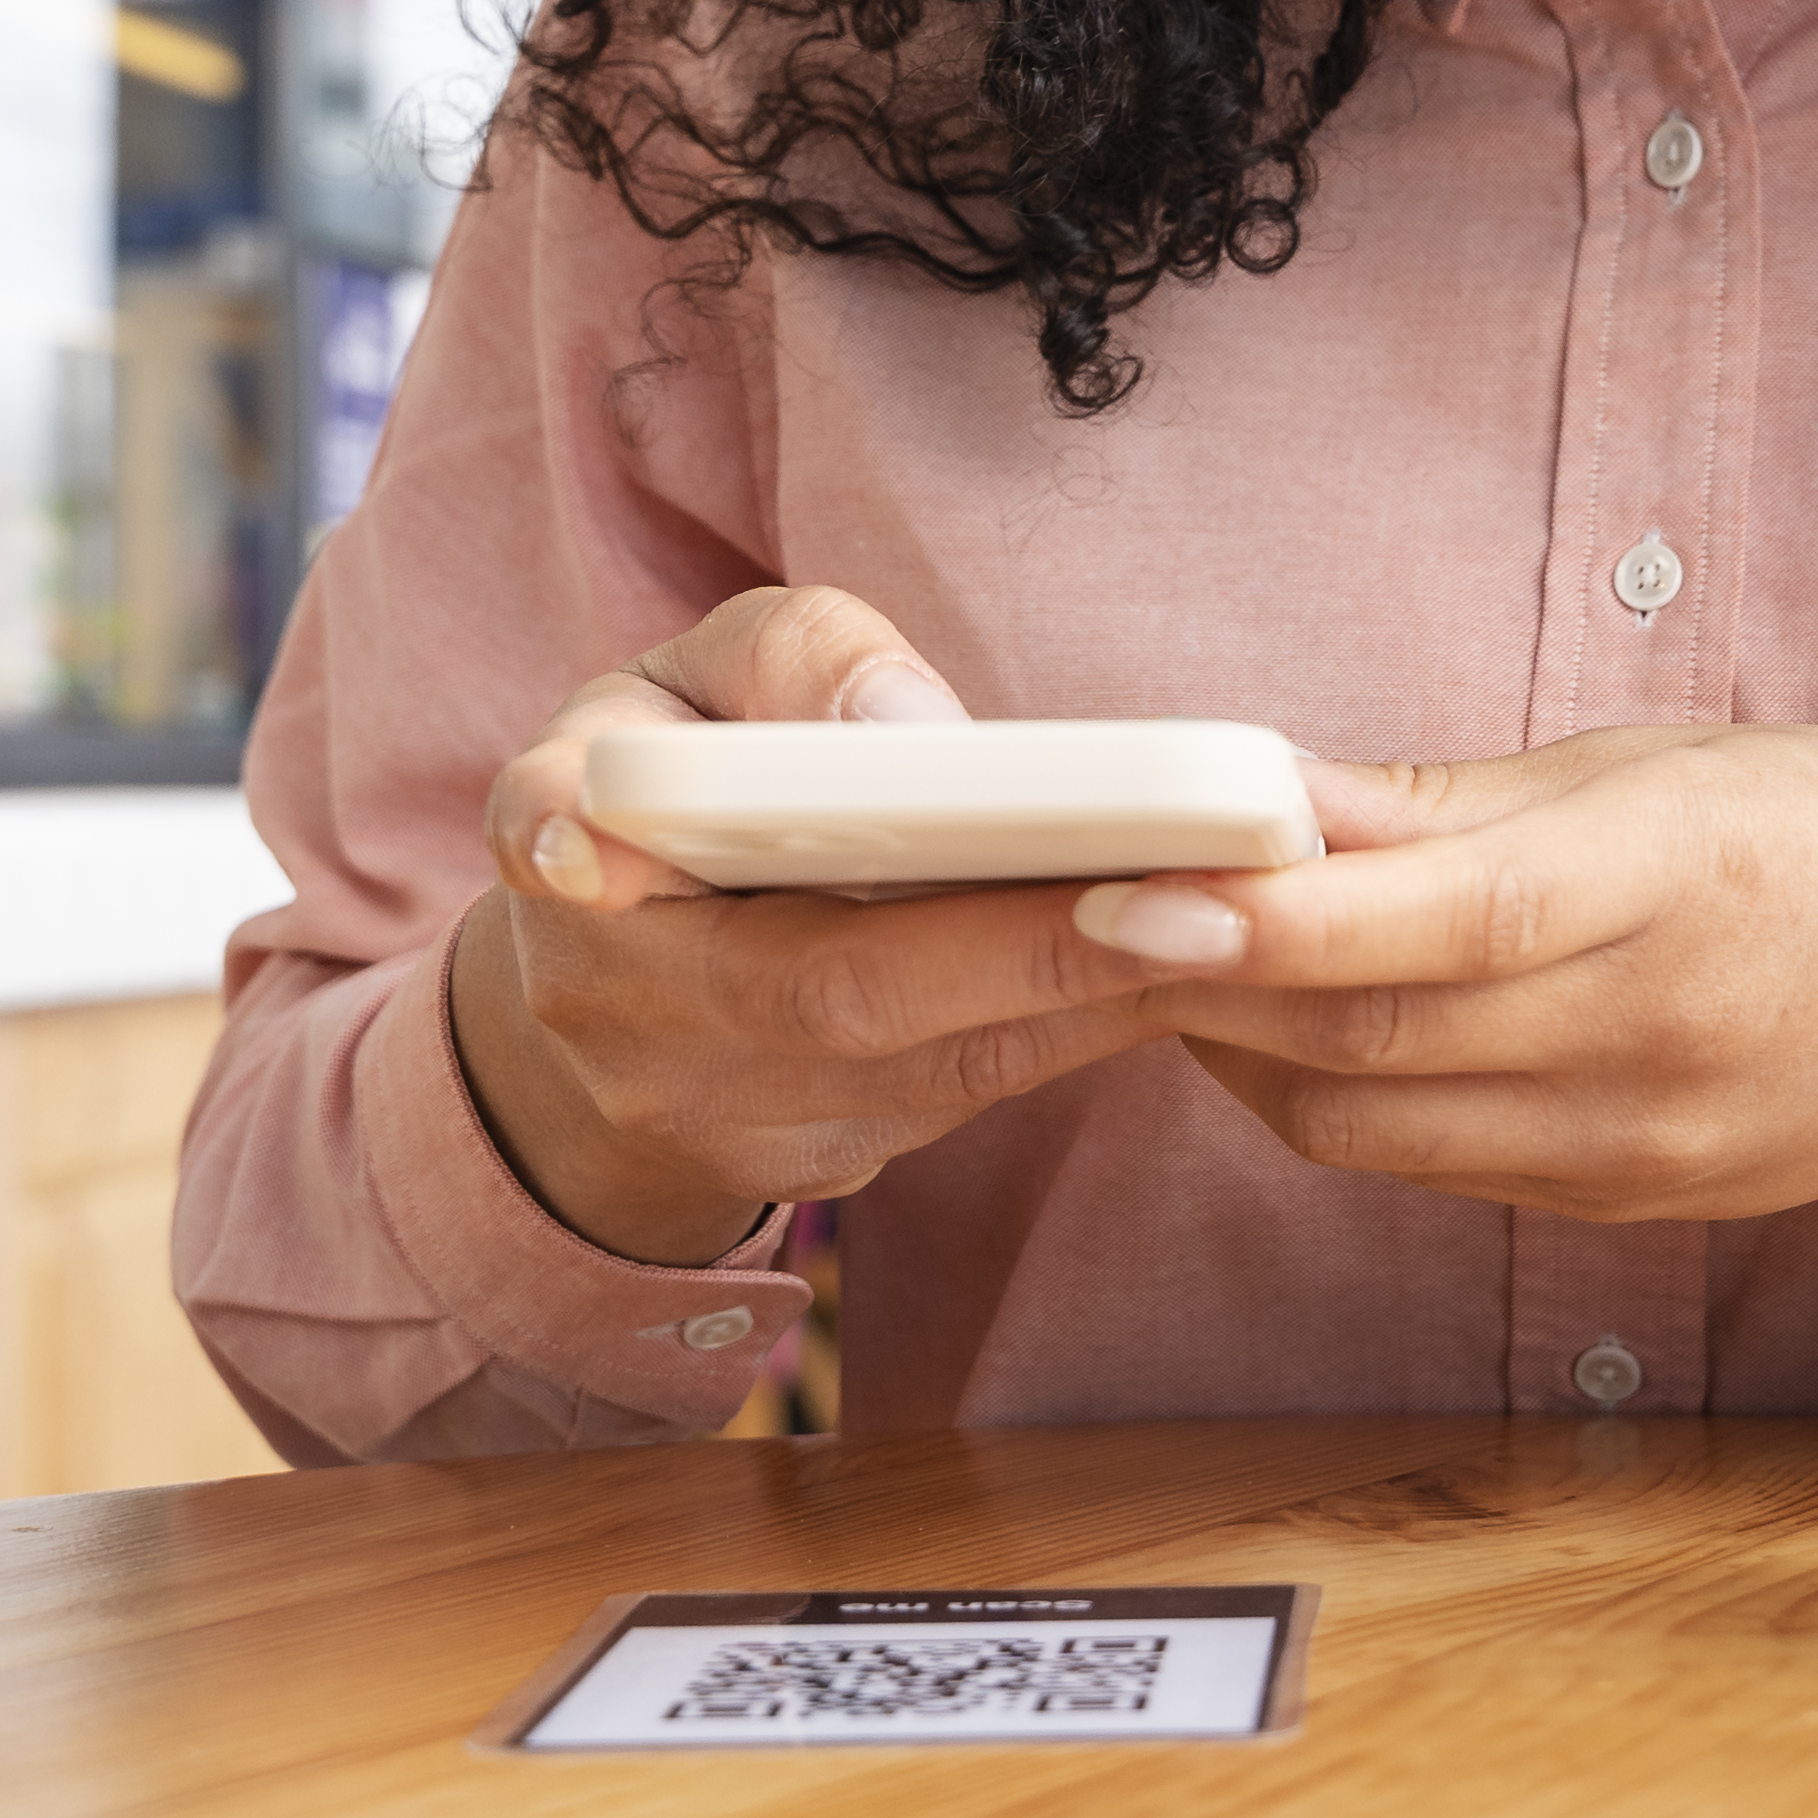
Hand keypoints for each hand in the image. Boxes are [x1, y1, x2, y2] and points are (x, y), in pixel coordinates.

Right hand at [446, 585, 1215, 1265]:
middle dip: (1040, 946)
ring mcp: (738, 1118)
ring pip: (941, 1069)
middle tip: (1208, 892)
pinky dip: (1089, 1027)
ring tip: (1241, 916)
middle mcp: (643, 1024)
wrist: (579, 1006)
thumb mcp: (670, 683)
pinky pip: (974, 1099)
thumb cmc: (647, 793)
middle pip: (855, 1000)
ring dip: (1100, 996)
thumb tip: (918, 726)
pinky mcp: (832, 1158)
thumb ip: (785, 660)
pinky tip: (1197, 962)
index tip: (962, 814)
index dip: (775, 846)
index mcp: (576, 873)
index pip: (655, 864)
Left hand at [1124, 726, 1817, 1249]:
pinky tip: (1284, 1023)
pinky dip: (1327, 1092)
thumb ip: (1463, 799)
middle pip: (1371, 1036)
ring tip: (1164, 954)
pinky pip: (1424, 1159)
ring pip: (1367, 1118)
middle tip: (1076, 907)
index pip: (1438, 922)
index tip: (1125, 886)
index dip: (1268, 918)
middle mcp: (1654, 1031)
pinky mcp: (1619, 1204)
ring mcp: (1636, 1141)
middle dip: (1196, 981)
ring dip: (1238, 1045)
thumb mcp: (1678, 763)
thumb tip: (1278, 790)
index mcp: (1680, 879)